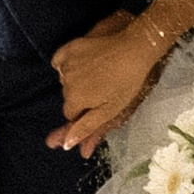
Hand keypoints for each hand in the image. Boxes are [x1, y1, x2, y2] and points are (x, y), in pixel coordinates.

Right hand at [46, 10, 162, 155]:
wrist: (134, 48)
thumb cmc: (127, 82)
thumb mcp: (109, 110)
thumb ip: (86, 127)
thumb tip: (66, 145)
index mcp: (74, 99)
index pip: (70, 114)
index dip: (84, 112)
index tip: (99, 104)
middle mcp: (65, 82)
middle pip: (68, 97)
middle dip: (80, 97)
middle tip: (103, 88)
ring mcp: (66, 63)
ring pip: (65, 80)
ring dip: (75, 80)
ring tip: (98, 74)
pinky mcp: (70, 48)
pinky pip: (60, 61)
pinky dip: (66, 64)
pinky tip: (81, 63)